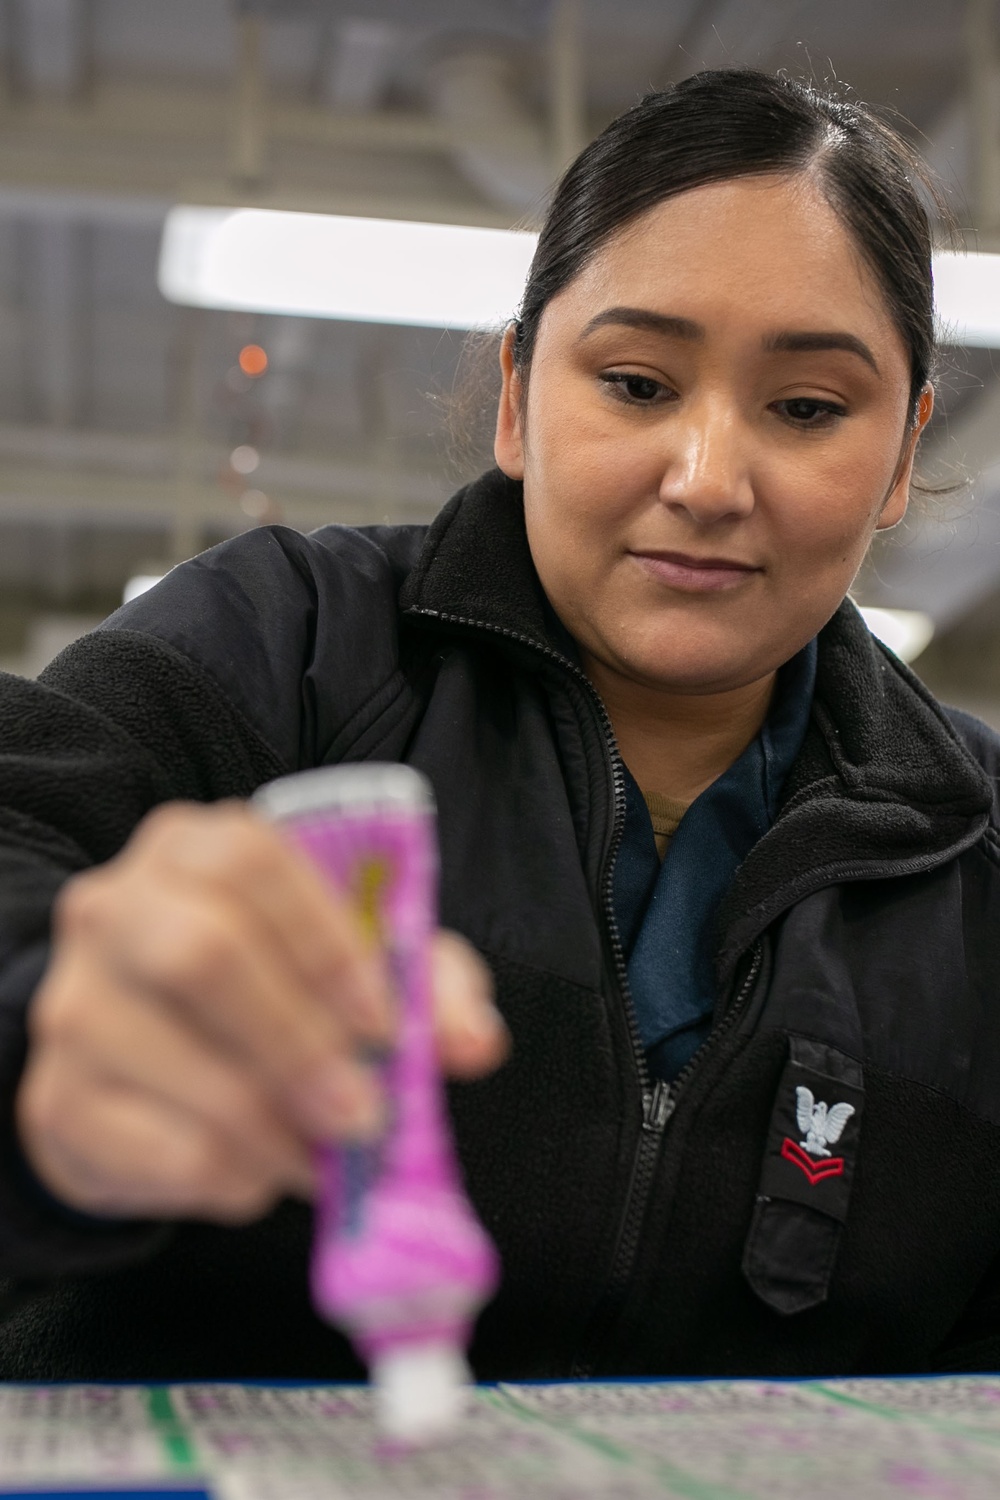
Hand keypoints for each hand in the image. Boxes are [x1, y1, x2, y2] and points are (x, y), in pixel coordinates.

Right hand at [15, 801, 506, 1224]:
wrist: (153, 1069)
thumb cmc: (274, 994)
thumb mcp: (359, 971)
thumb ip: (425, 991)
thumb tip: (474, 1041)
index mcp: (193, 849)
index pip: (249, 862)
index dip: (325, 943)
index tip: (383, 1024)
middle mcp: (116, 908)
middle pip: (201, 954)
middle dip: (297, 1043)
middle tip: (361, 1115)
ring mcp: (74, 1002)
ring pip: (173, 1059)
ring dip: (272, 1126)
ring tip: (325, 1157)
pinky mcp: (57, 1100)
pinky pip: (152, 1145)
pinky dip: (229, 1174)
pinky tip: (262, 1172)